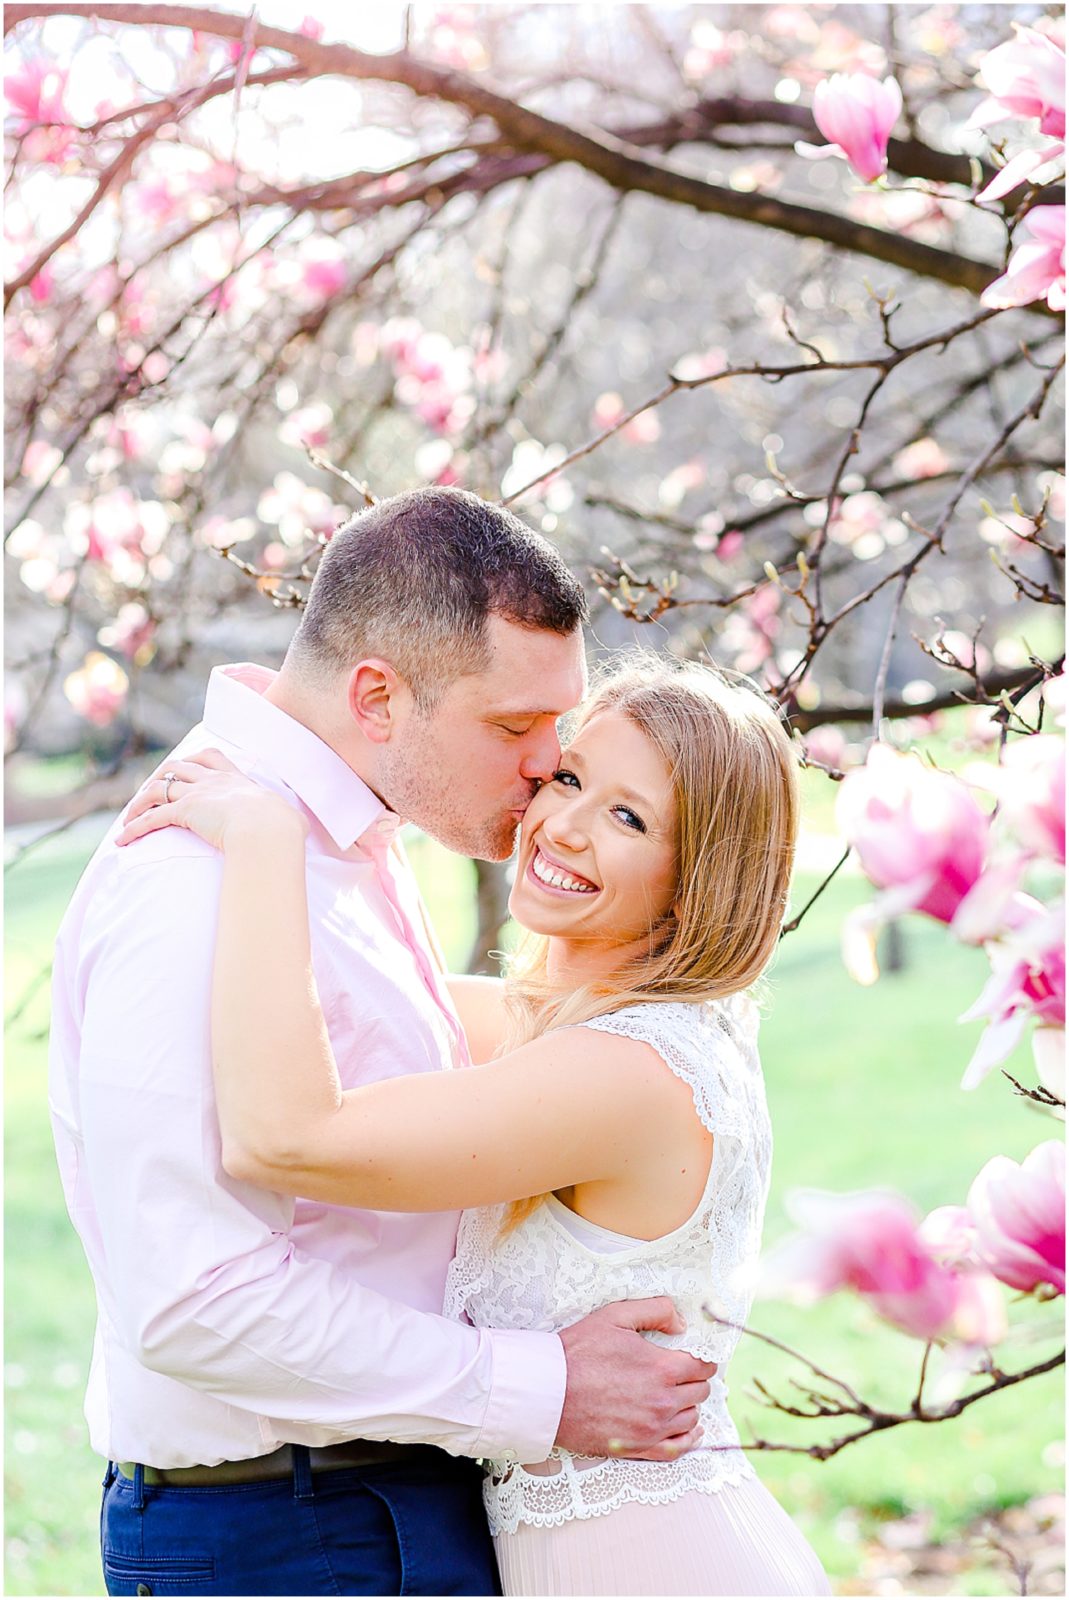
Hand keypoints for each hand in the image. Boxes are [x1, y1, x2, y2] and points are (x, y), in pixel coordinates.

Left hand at [116, 750, 306, 852]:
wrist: (269, 831)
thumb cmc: (283, 828)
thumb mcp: (288, 817)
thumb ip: (289, 818)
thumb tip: (303, 826)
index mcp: (237, 779)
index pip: (211, 757)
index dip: (195, 761)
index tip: (186, 768)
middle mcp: (214, 781)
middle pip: (178, 767)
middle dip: (161, 775)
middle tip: (150, 790)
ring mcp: (198, 794)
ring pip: (158, 789)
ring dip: (139, 802)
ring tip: (128, 817)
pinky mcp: (185, 812)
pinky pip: (152, 817)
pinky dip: (134, 827)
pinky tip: (122, 839)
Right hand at [555, 1298, 716, 1461]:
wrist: (548, 1392)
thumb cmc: (578, 1352)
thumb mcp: (615, 1315)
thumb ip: (655, 1310)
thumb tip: (681, 1323)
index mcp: (662, 1369)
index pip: (702, 1366)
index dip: (701, 1358)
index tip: (694, 1356)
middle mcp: (663, 1402)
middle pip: (700, 1392)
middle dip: (695, 1379)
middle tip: (681, 1372)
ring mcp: (651, 1428)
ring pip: (692, 1418)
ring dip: (689, 1405)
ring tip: (676, 1394)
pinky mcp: (638, 1448)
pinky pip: (677, 1448)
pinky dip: (689, 1439)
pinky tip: (690, 1430)